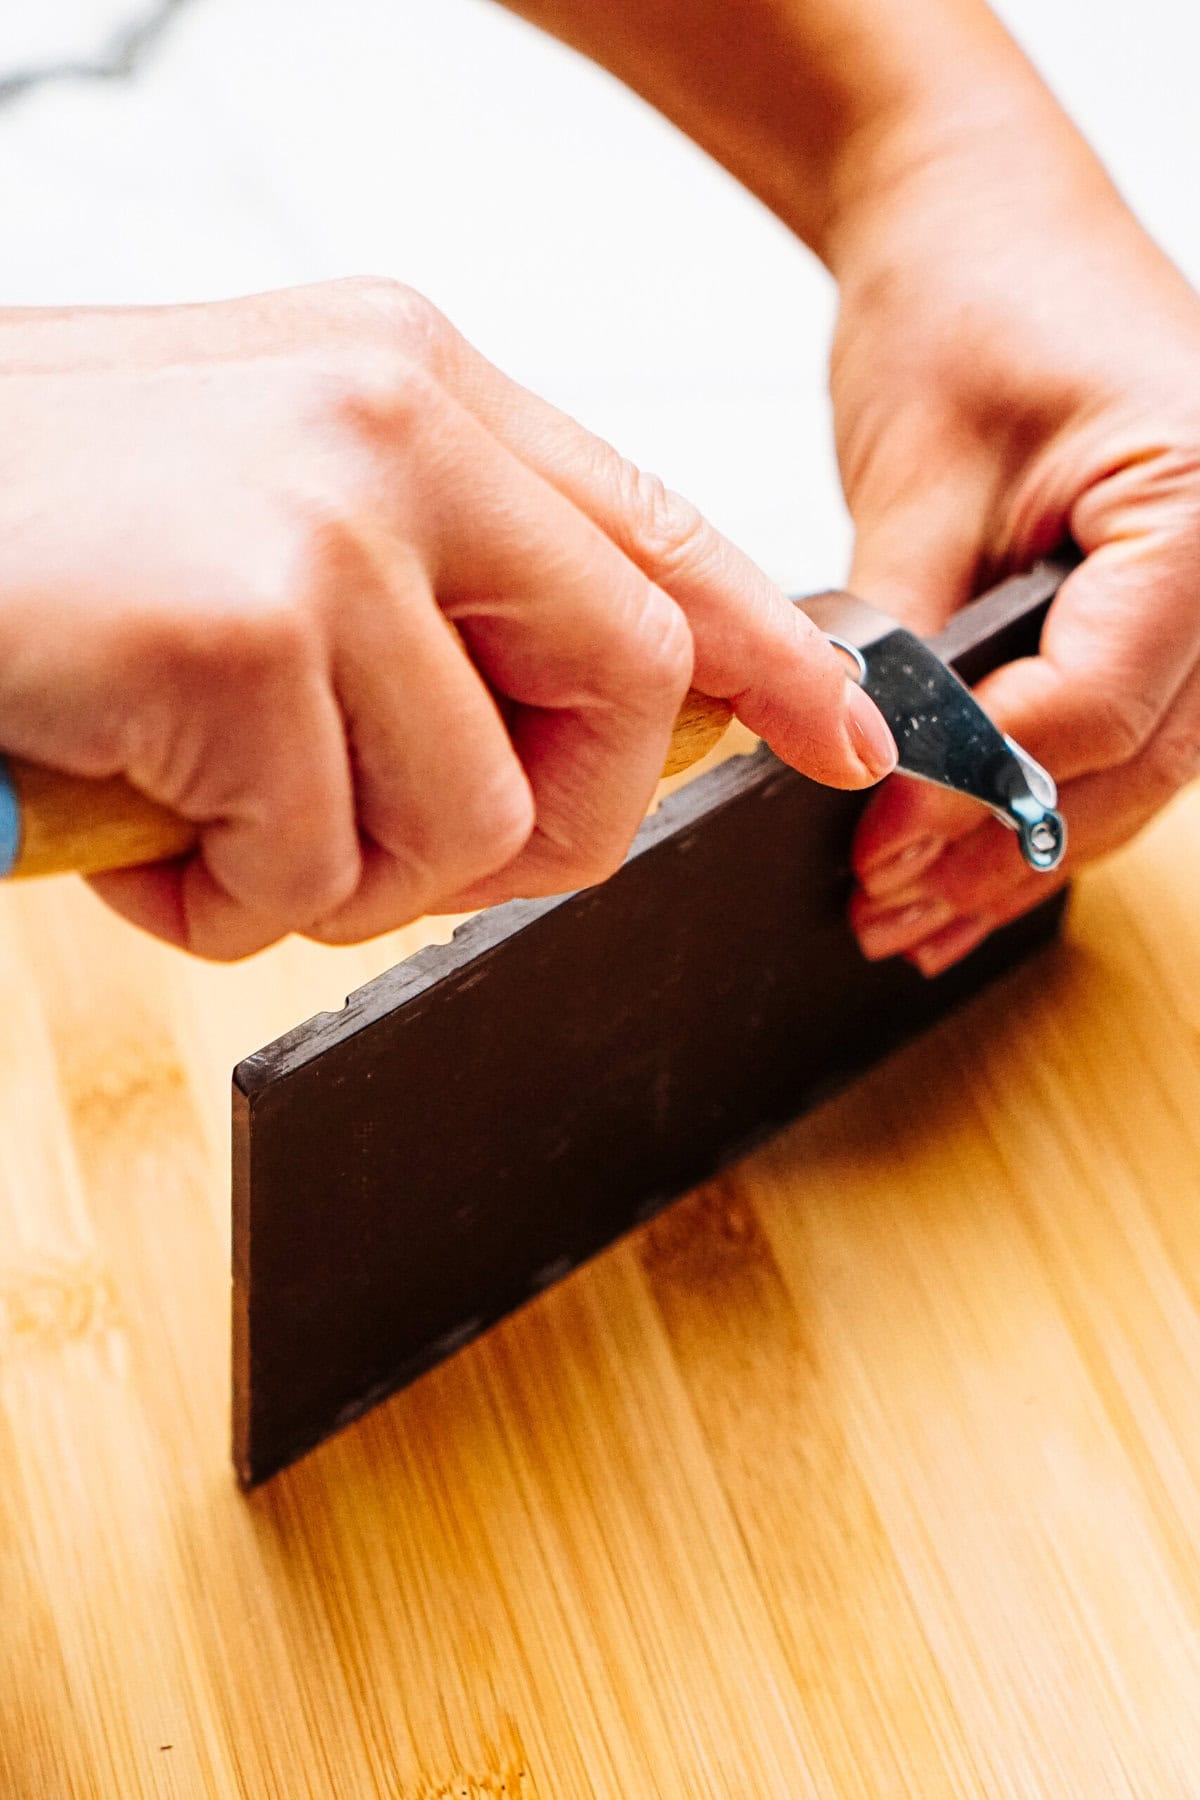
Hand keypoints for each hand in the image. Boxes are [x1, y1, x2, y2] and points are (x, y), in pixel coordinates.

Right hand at [0, 279, 894, 958]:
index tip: (844, 737)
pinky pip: (322, 870)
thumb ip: (418, 581)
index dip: (770, 652)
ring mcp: (328, 522)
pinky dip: (228, 903)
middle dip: (538, 831)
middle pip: (619, 687)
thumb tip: (534, 708)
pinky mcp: (247, 635)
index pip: (659, 529)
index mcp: (413, 380)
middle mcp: (396, 424)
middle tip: (402, 859)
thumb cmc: (33, 522)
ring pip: (469, 815)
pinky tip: (143, 837)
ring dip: (337, 879)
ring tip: (209, 828)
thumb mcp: (259, 498)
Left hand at [827, 115, 1199, 974]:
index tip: (876, 841)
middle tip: (882, 910)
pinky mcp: (1151, 618)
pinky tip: (962, 876)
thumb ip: (904, 638)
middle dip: (997, 851)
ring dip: (1013, 855)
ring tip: (906, 920)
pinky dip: (1031, 807)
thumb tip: (864, 770)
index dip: (979, 791)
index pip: (1098, 702)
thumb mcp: (918, 475)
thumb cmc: (966, 298)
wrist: (979, 223)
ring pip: (1126, 778)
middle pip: (1127, 766)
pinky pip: (1108, 741)